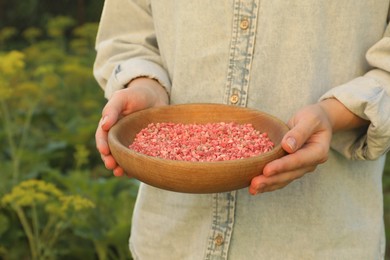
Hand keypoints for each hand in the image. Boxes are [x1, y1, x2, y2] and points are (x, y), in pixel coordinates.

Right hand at [95, 78, 168, 175]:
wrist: (154, 96)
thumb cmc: (135, 95)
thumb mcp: (122, 98)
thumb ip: (112, 109)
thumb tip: (104, 125)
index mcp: (110, 125)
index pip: (102, 137)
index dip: (102, 145)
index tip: (105, 151)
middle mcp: (118, 136)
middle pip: (111, 151)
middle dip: (109, 160)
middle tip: (111, 166)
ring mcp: (130, 143)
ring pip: (123, 158)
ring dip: (120, 167)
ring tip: (120, 173)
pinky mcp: (143, 147)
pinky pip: (138, 158)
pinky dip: (136, 166)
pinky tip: (137, 172)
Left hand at [249, 98, 368, 194]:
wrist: (317, 121)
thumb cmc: (313, 117)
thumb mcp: (309, 119)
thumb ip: (300, 132)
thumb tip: (288, 146)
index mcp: (318, 151)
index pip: (298, 160)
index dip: (282, 166)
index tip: (267, 170)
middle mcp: (311, 163)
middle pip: (290, 174)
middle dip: (271, 180)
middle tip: (254, 184)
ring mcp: (301, 167)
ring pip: (284, 179)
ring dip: (268, 185)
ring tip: (252, 189)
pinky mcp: (292, 168)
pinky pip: (280, 178)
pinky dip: (268, 183)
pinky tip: (255, 188)